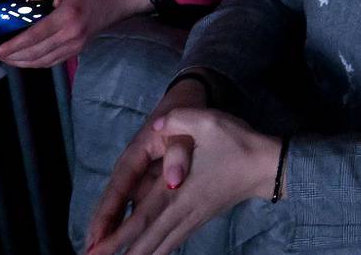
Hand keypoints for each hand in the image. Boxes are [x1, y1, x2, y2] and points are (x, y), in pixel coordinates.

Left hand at [0, 0, 151, 68]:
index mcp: (67, 17)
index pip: (33, 37)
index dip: (11, 46)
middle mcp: (71, 36)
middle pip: (35, 53)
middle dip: (12, 57)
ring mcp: (76, 45)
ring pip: (43, 61)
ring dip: (22, 63)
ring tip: (6, 59)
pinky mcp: (79, 48)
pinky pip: (54, 61)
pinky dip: (37, 63)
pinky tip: (27, 59)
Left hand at [84, 107, 282, 254]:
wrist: (266, 166)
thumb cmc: (237, 143)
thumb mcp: (209, 122)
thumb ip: (180, 120)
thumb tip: (157, 125)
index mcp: (176, 192)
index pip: (140, 219)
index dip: (116, 236)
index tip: (95, 249)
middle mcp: (180, 211)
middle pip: (145, 241)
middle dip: (118, 253)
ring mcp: (190, 218)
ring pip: (158, 246)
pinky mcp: (198, 219)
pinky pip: (171, 242)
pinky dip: (156, 252)